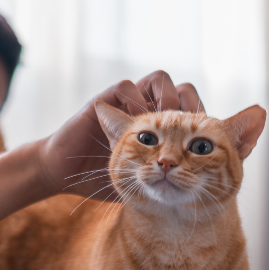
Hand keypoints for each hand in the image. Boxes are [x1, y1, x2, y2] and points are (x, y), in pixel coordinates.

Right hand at [37, 71, 204, 199]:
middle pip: (181, 90)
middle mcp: (146, 112)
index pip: (191, 111)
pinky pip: (127, 86)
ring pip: (159, 80)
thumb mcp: (142, 185)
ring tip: (160, 124)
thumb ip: (166, 180)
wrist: (65, 175)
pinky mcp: (106, 102)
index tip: (198, 139)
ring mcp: (127, 105)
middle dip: (186, 107)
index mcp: (160, 130)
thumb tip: (203, 189)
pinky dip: (133, 100)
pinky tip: (132, 124)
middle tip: (183, 130)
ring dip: (164, 99)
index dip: (200, 119)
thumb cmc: (103, 182)